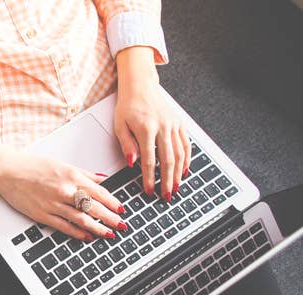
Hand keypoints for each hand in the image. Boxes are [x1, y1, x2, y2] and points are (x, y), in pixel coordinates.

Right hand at [0, 152, 126, 240]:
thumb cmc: (32, 166)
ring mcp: (54, 204)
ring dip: (98, 228)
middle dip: (111, 218)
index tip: (121, 210)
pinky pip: (65, 226)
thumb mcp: (61, 164)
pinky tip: (87, 236)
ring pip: (82, 219)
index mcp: (71, 176)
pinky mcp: (43, 215)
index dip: (113, 203)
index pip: (99, 192)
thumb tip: (101, 179)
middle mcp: (65, 191)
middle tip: (122, 225)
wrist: (8, 172)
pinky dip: (78, 233)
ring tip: (109, 234)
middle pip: (94, 208)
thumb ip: (83, 173)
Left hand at [115, 47, 191, 200]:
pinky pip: (186, 144)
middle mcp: (163, 127)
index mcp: (146, 129)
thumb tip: (132, 163)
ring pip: (180, 154)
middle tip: (167, 195)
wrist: (140, 85)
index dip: (149, 178)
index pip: (149, 160)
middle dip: (167, 181)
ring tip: (176, 187)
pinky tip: (184, 170)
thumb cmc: (128, 105)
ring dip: (179, 173)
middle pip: (168, 160)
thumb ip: (127, 145)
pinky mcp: (179, 123)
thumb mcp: (119, 125)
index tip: (149, 190)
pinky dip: (187, 159)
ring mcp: (173, 125)